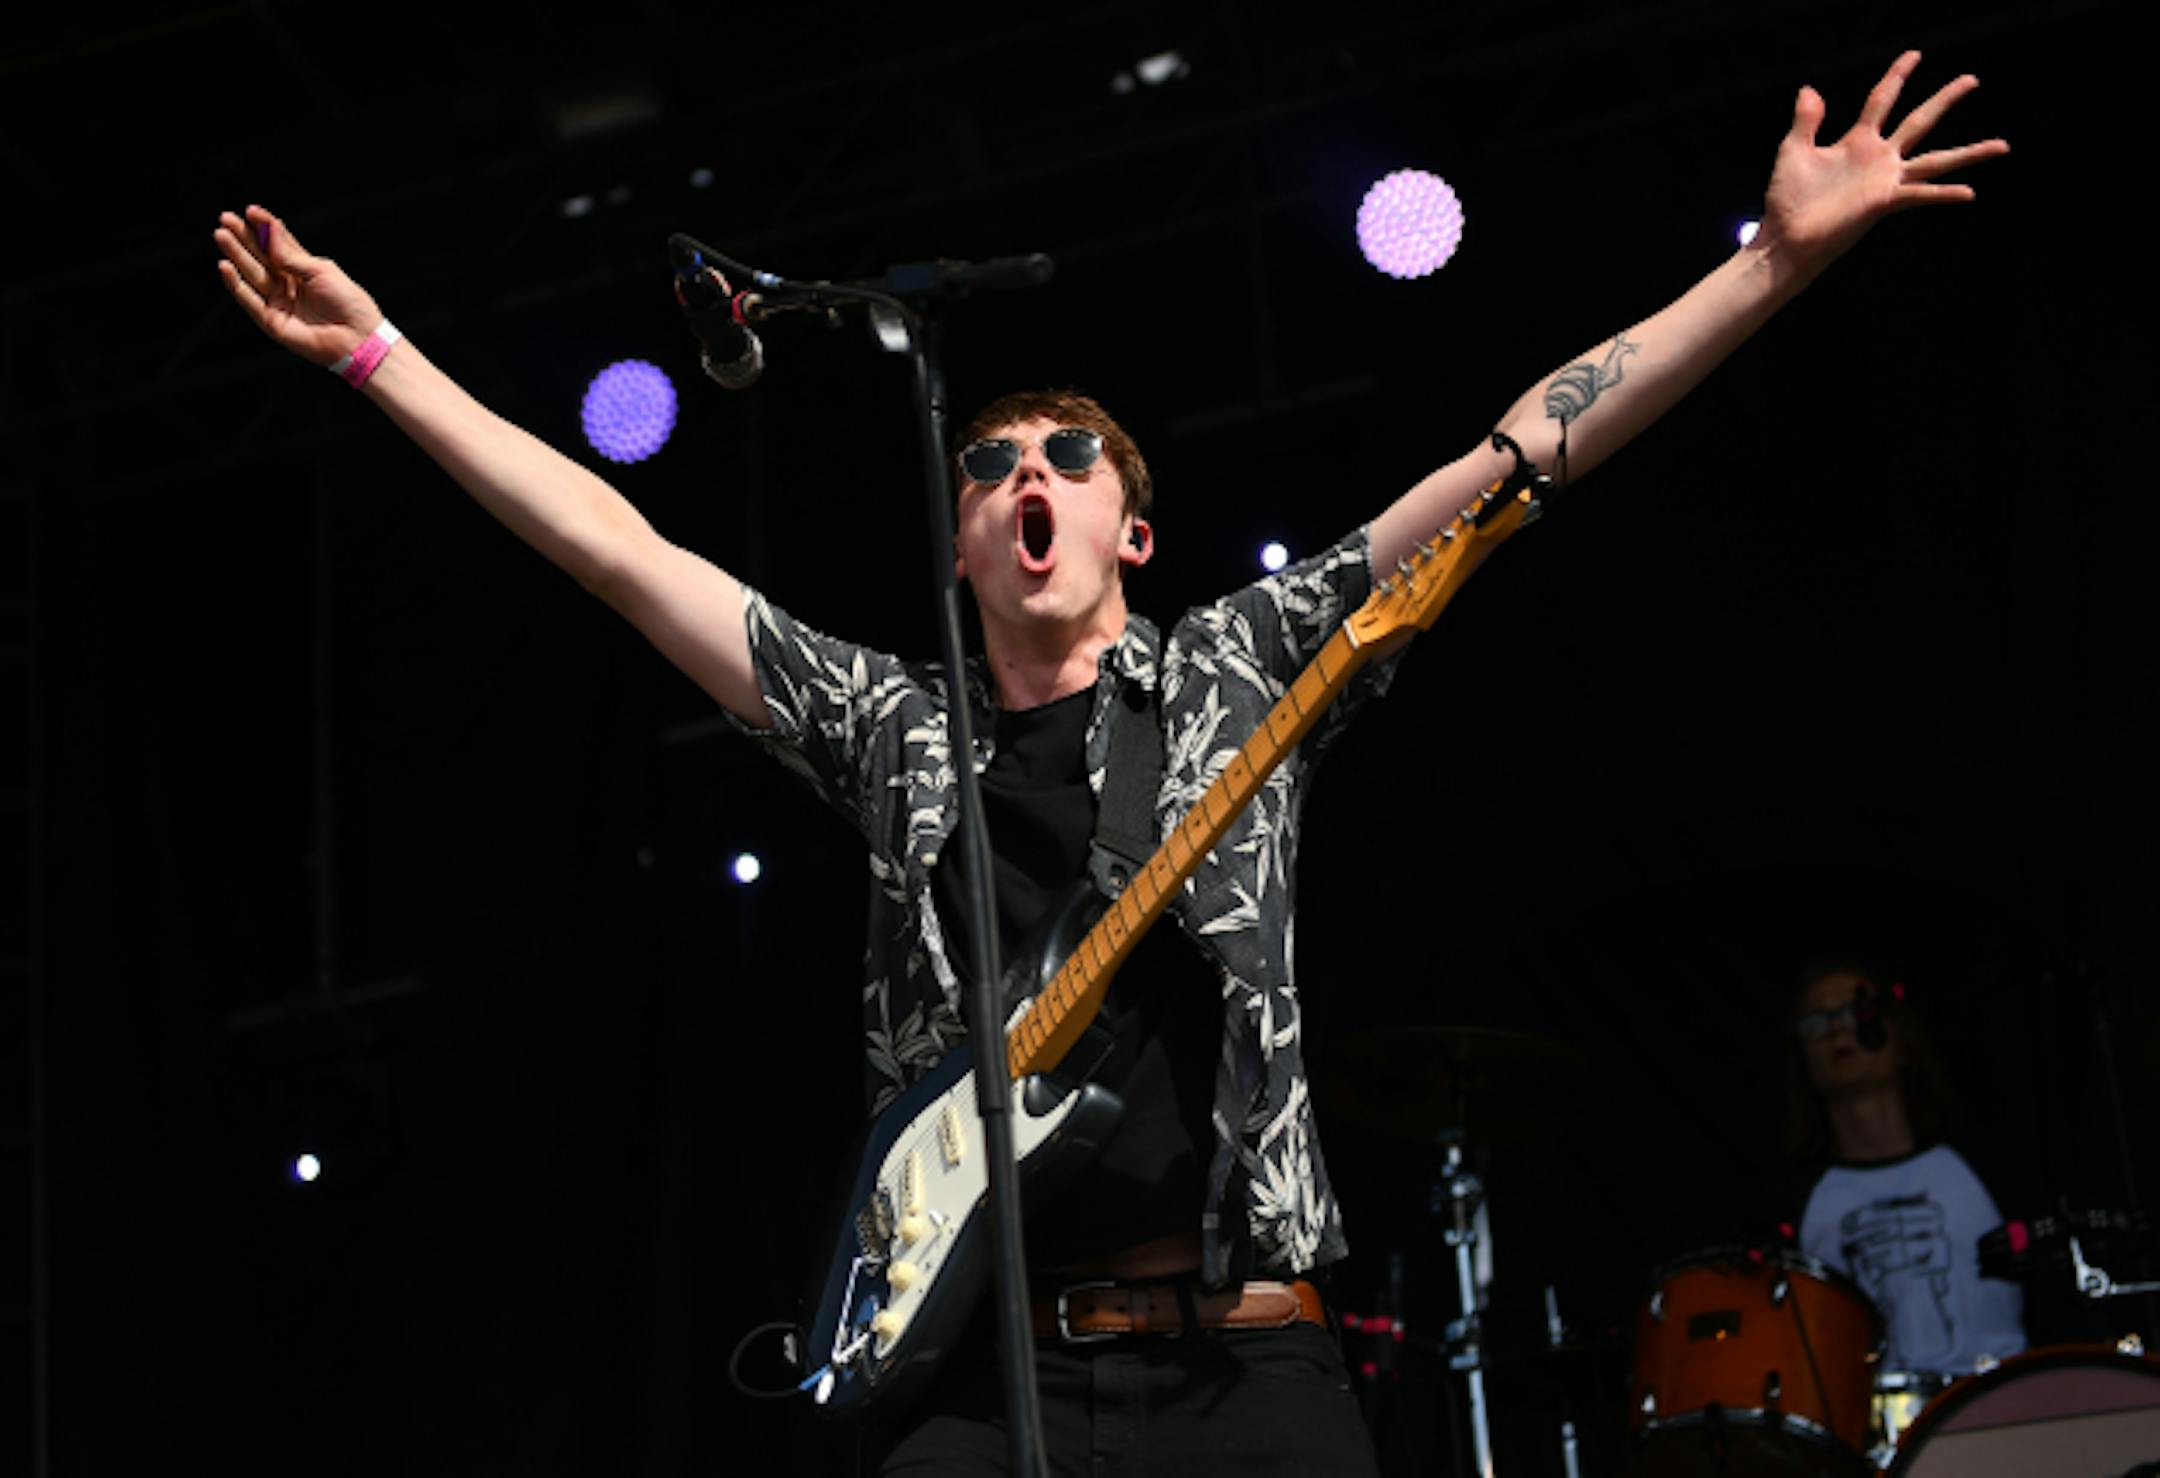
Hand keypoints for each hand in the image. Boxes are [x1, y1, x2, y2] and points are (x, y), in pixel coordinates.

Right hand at [213, 205, 383, 368]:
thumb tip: (268, 233)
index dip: (264, 227)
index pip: (279, 244)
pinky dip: (236, 284)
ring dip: (236, 254)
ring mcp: (279, 302)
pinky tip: (225, 266)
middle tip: (226, 218)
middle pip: (261, 256)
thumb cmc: (348, 302)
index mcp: (305, 269)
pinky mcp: (272, 321)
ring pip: (252, 274)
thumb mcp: (320, 271)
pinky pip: (249, 300)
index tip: (250, 211)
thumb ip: (291, 256)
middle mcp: (289, 283)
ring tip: (221, 234)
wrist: (357, 337)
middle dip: (244, 237)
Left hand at [1756, 52, 2008, 277]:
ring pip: (1935, 161)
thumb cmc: (1787, 200)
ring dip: (1969, 153)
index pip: (1882, 100)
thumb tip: (1810, 88)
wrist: (1785, 238)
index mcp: (1856, 142)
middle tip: (1972, 79)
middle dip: (1945, 99)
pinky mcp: (1883, 203)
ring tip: (2002, 144)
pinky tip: (1969, 192)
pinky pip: (1919, 195)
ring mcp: (1885, 181)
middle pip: (1919, 121)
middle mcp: (1878, 159)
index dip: (1897, 75)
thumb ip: (1806, 121)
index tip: (1915, 54)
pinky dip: (1943, 194)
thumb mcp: (1793, 151)